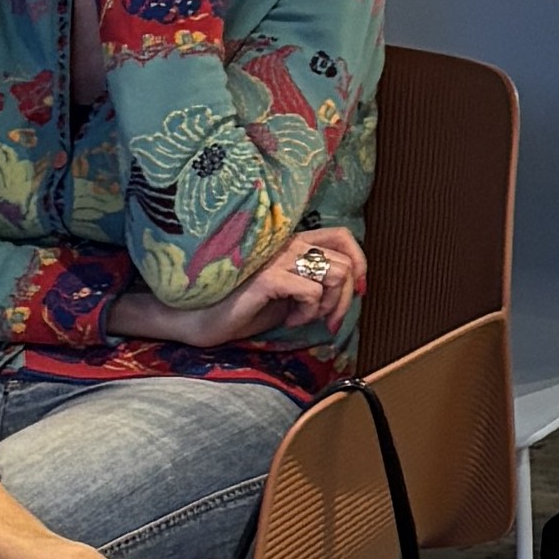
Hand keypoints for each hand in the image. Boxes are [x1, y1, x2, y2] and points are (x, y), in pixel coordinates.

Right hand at [107, 224, 367, 346]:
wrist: (198, 320)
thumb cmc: (243, 308)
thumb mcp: (288, 294)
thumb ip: (316, 283)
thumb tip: (353, 290)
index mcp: (292, 243)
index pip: (343, 237)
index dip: (360, 262)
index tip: (358, 291)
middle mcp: (287, 244)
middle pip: (345, 263)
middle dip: (345, 299)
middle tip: (327, 319)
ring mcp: (276, 259)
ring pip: (336, 274)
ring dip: (329, 305)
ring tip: (304, 317)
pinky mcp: (267, 278)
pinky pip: (312, 291)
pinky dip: (309, 312)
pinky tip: (288, 321)